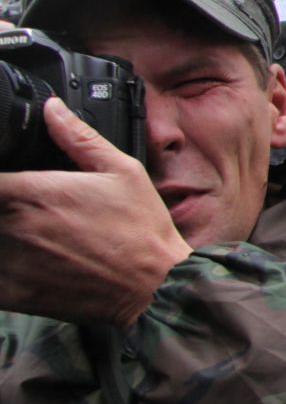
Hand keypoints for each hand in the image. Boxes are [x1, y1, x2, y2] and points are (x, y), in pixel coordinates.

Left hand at [0, 98, 190, 327]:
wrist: (153, 287)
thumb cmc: (141, 229)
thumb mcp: (122, 171)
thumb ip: (79, 138)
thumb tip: (52, 109)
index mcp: (31, 191)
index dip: (1, 180)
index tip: (12, 184)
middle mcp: (13, 225)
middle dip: (5, 207)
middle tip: (32, 211)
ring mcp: (9, 261)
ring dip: (3, 236)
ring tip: (33, 236)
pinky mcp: (12, 293)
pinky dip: (2, 266)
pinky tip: (25, 262)